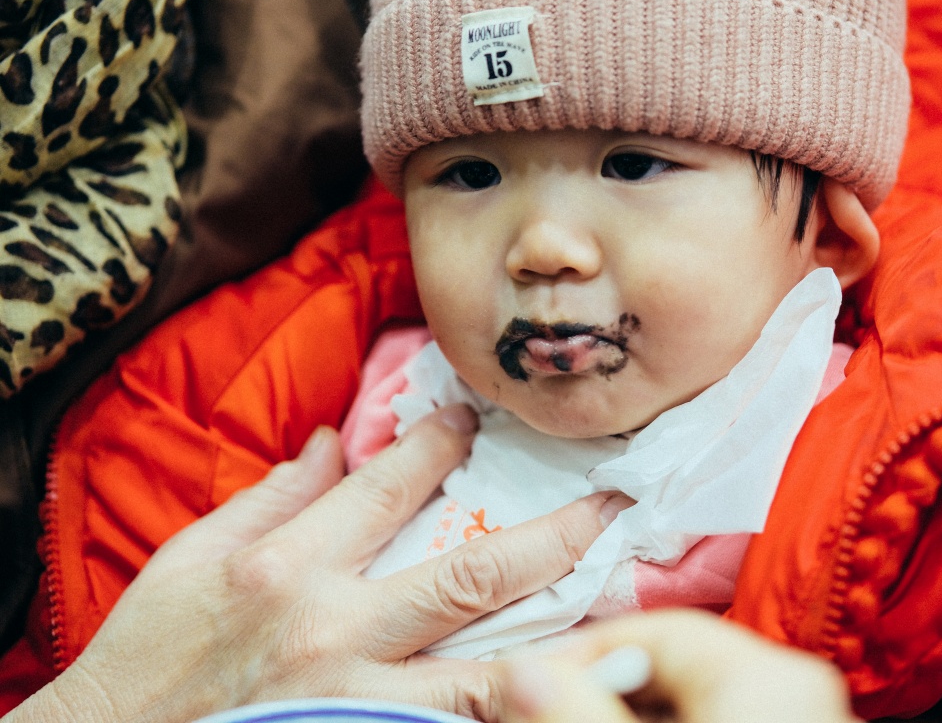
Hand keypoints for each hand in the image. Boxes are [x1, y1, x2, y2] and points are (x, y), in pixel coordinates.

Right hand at [9, 405, 626, 722]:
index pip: (390, 486)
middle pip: (470, 576)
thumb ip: (273, 498)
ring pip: (480, 675)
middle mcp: (333, 631)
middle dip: (554, 537)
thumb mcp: (193, 557)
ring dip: (556, 644)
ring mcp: (352, 703)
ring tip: (622, 621)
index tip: (479, 418)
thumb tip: (330, 443)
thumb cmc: (149, 656)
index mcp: (289, 566)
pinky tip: (548, 694)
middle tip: (614, 506)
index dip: (443, 442)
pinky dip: (496, 712)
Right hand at [498, 610, 859, 721]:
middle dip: (603, 685)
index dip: (582, 652)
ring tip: (579, 719)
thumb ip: (578, 713)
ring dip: (628, 708)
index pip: (656, 628)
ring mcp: (803, 717)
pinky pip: (719, 714)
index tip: (526, 682)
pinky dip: (670, 720)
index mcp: (769, 675)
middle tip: (546, 709)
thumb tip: (519, 668)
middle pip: (673, 661)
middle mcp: (796, 686)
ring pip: (692, 693)